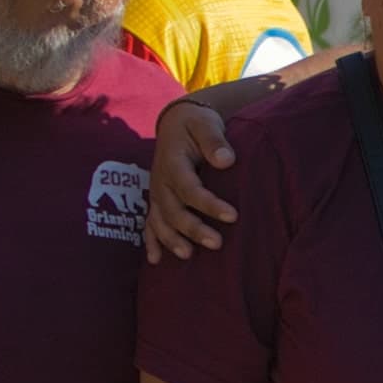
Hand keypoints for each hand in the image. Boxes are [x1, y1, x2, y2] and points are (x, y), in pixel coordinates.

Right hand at [145, 100, 237, 262]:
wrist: (176, 121)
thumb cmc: (196, 124)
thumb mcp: (205, 124)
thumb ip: (214, 141)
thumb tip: (226, 160)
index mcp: (172, 162)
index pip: (190, 188)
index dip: (209, 204)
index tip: (233, 216)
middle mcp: (160, 181)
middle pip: (174, 210)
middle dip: (193, 229)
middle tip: (217, 243)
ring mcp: (156, 193)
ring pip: (160, 221)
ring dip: (172, 240)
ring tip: (188, 255)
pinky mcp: (157, 200)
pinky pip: (149, 224)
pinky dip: (151, 242)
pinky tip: (156, 261)